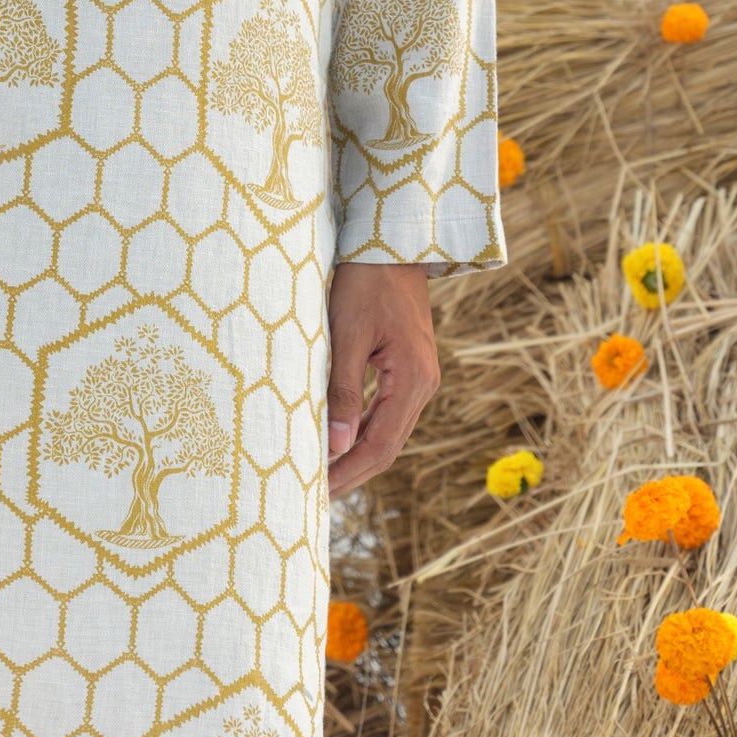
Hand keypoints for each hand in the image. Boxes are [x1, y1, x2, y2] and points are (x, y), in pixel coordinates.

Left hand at [325, 262, 439, 499]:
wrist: (392, 240)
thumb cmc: (366, 280)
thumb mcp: (348, 333)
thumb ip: (343, 390)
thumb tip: (335, 445)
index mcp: (413, 380)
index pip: (381, 446)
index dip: (350, 474)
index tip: (317, 493)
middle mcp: (423, 383)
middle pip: (387, 445)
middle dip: (352, 472)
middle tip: (313, 495)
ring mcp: (418, 376)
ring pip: (387, 430)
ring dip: (356, 454)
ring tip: (322, 475)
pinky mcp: (407, 365)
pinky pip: (386, 410)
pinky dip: (362, 430)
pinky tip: (338, 438)